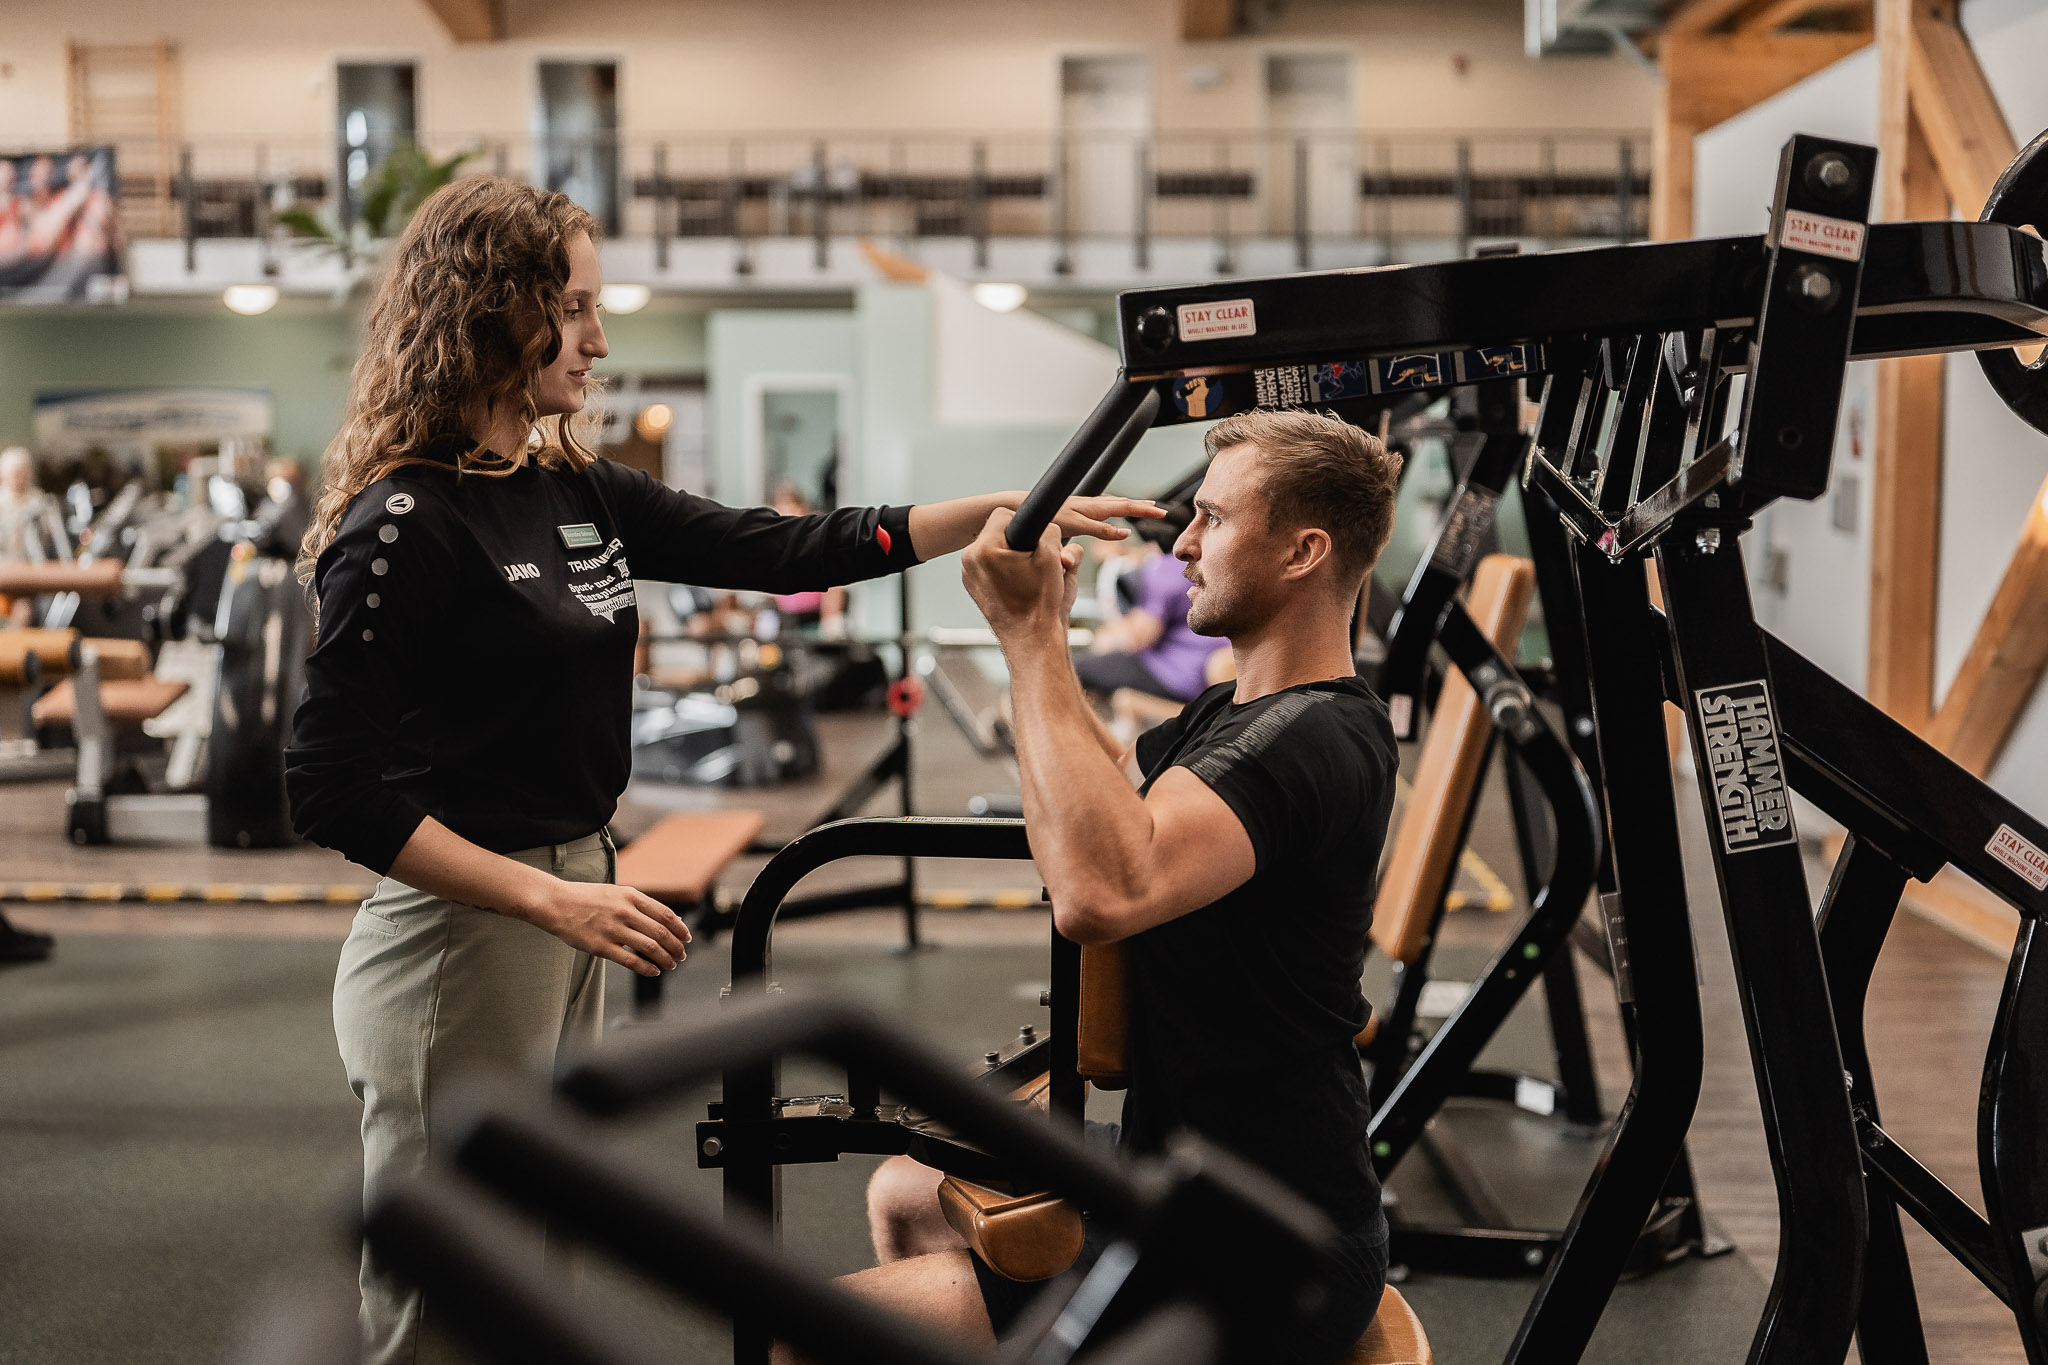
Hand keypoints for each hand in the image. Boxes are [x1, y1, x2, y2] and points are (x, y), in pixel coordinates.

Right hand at [522, 880, 692, 977]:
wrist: (555, 902)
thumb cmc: (586, 898)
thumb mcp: (616, 892)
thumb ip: (638, 904)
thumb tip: (664, 920)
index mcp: (631, 896)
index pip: (665, 914)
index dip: (680, 928)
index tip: (687, 938)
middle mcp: (624, 911)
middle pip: (661, 932)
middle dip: (676, 946)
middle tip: (682, 955)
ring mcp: (612, 929)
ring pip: (649, 947)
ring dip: (665, 958)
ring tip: (671, 964)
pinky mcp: (600, 946)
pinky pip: (630, 960)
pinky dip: (646, 968)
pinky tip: (654, 971)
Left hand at [963, 508, 1082, 640]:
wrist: (1032, 640)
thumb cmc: (1041, 605)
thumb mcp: (1054, 558)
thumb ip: (1051, 531)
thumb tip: (1047, 527)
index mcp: (984, 549)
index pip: (1003, 514)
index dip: (1026, 524)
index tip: (1037, 542)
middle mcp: (970, 560)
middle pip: (998, 530)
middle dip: (1021, 541)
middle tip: (1036, 561)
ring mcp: (969, 575)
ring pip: (995, 549)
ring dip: (1015, 556)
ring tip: (1031, 576)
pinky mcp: (974, 587)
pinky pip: (991, 566)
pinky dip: (1007, 571)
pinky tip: (1022, 585)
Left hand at [1049, 496, 1165, 542]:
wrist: (1025, 507)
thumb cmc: (1047, 517)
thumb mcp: (1077, 527)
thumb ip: (1101, 530)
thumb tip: (1126, 533)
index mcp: (1095, 508)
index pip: (1126, 507)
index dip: (1145, 511)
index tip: (1162, 513)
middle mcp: (1092, 504)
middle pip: (1124, 503)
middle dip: (1143, 507)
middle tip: (1160, 511)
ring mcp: (1084, 506)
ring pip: (1114, 504)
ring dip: (1131, 505)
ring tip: (1144, 506)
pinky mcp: (1077, 509)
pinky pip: (1104, 507)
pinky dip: (1116, 507)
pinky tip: (1114, 510)